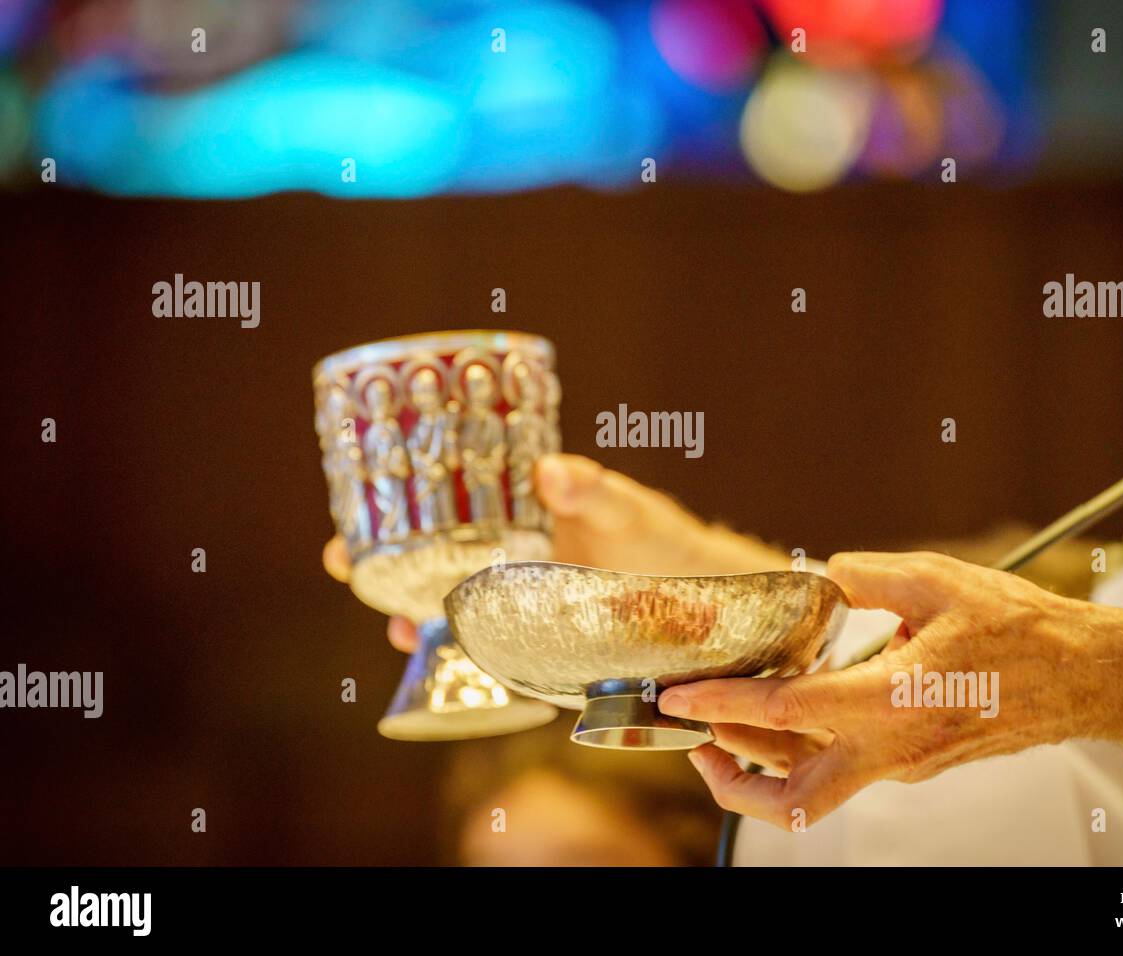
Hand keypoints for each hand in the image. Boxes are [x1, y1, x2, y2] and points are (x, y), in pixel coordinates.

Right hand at [321, 453, 788, 652]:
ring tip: (401, 629)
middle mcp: (506, 562)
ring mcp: (517, 607)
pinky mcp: (537, 649)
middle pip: (427, 563)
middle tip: (350, 567)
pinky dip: (465, 663)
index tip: (350, 519)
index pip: (441, 509)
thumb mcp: (629, 509)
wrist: (702, 598)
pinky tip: (451, 671)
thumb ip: (594, 492)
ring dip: (417, 619)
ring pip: (449, 613)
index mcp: (518, 517)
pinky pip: (488, 655)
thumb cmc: (660, 539)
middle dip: (383, 568)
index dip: (389, 513)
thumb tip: (552, 470)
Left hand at [657, 551, 1122, 829]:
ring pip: (815, 791)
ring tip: (725, 723)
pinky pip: (844, 768)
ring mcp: (904, 764)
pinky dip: (803, 748)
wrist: (1083, 677)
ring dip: (762, 764)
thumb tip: (823, 572)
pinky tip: (788, 708)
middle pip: (793, 801)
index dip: (725, 703)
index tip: (682, 695)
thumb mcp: (939, 581)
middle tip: (695, 738)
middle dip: (731, 780)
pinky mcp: (914, 763)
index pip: (786, 711)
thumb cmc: (1022, 629)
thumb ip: (868, 574)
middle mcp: (893, 747)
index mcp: (893, 700)